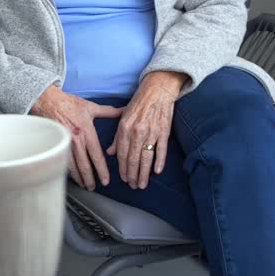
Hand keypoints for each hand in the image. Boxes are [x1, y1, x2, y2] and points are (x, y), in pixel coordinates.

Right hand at [29, 85, 124, 189]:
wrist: (48, 100)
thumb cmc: (69, 103)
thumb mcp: (90, 106)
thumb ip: (109, 111)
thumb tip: (124, 111)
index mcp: (86, 132)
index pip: (96, 155)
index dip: (101, 170)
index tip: (105, 180)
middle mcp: (76, 140)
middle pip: (84, 165)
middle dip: (89, 179)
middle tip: (93, 187)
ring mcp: (64, 143)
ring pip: (72, 166)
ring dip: (78, 178)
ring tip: (84, 185)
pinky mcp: (55, 144)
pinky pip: (62, 161)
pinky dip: (68, 171)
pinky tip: (71, 176)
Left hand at [107, 71, 187, 188]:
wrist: (157, 89)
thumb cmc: (139, 102)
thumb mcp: (123, 117)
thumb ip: (117, 136)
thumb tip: (111, 152)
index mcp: (125, 127)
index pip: (122, 153)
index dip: (122, 168)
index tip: (123, 178)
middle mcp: (137, 131)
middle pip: (133, 159)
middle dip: (132, 175)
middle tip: (132, 186)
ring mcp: (151, 132)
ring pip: (146, 158)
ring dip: (144, 173)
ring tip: (142, 184)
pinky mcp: (164, 132)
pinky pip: (161, 150)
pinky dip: (159, 162)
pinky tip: (157, 172)